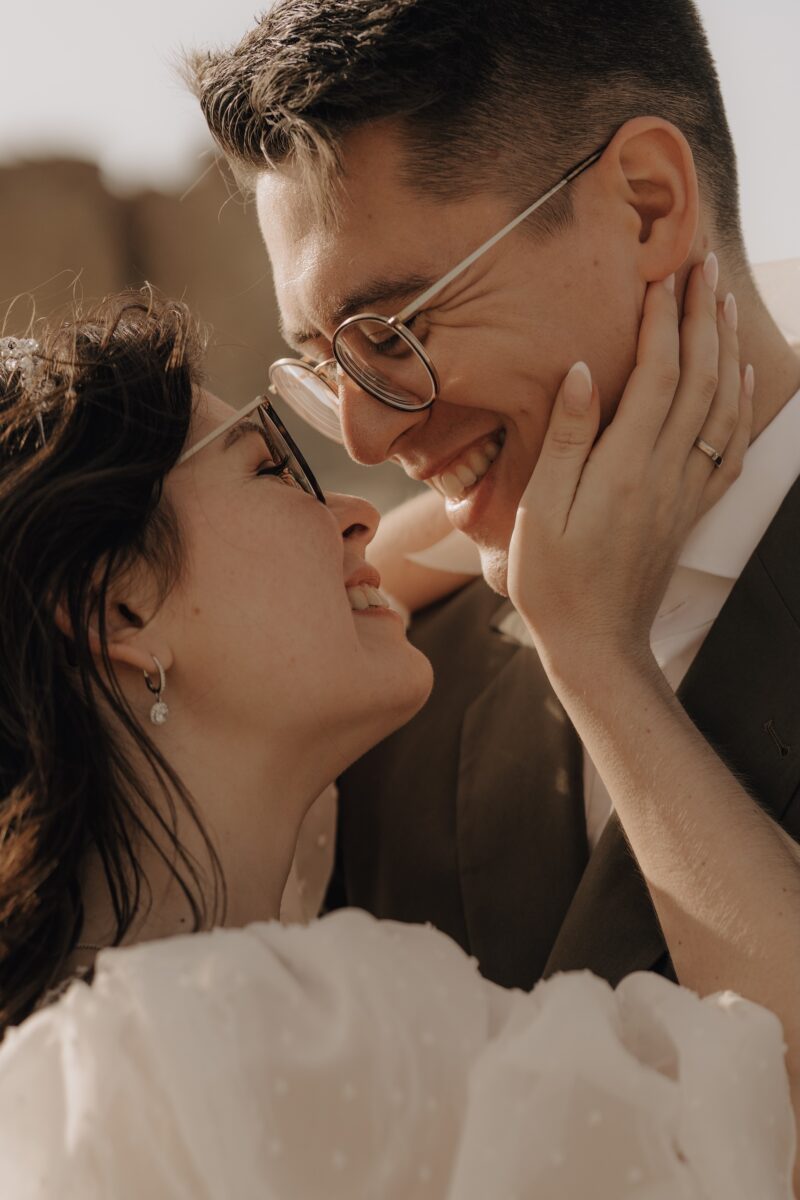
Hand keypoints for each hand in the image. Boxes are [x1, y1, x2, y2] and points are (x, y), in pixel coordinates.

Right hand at [507, 259, 752, 680]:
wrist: (596, 643)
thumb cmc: (553, 580)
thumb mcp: (540, 511)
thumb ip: (566, 439)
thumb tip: (585, 371)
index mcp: (624, 468)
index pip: (656, 376)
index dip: (661, 322)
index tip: (660, 276)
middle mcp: (666, 473)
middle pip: (699, 378)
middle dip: (703, 317)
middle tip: (703, 266)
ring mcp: (685, 492)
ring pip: (722, 406)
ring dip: (727, 349)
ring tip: (723, 302)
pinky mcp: (692, 509)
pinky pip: (730, 447)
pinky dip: (741, 404)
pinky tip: (741, 376)